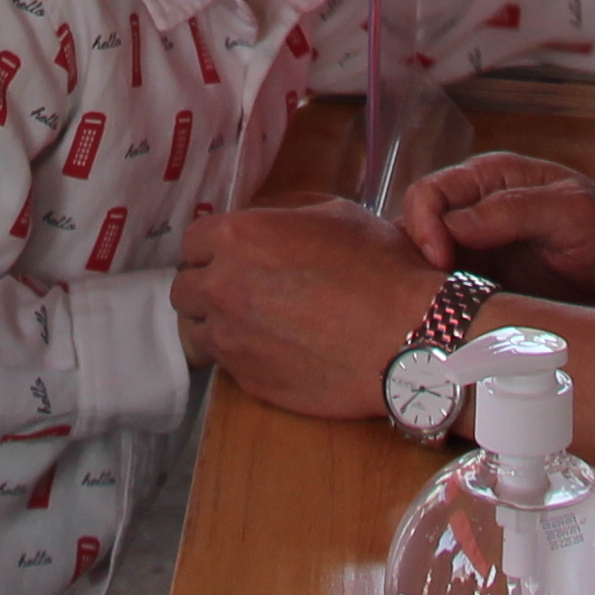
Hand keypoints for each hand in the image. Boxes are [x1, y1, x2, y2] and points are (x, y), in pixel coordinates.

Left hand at [172, 199, 434, 415]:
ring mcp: (232, 340)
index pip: (192, 241)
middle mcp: (222, 288)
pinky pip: (228, 365)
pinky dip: (243, 356)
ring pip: (197, 330)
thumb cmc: (380, 267)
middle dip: (207, 285)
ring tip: (256, 323)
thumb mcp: (336, 213)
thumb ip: (286, 213)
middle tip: (242, 288)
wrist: (409, 338)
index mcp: (238, 238)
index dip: (213, 246)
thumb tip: (268, 219)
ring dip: (218, 323)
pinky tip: (278, 350)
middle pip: (185, 288)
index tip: (232, 253)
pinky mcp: (248, 381)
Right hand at [401, 152, 594, 301]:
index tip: (441, 262)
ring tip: (446, 314)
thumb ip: (514, 209)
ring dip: (425, 289)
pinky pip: (446, 294)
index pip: (430, 192)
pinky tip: (458, 326)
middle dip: (415, 261)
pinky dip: (443, 310)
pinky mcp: (484, 285)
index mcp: (493, 177)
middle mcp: (476, 209)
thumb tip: (453, 225)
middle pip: (414, 227)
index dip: (424, 226)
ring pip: (422, 265)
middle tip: (438, 296)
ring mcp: (478, 249)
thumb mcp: (574, 212)